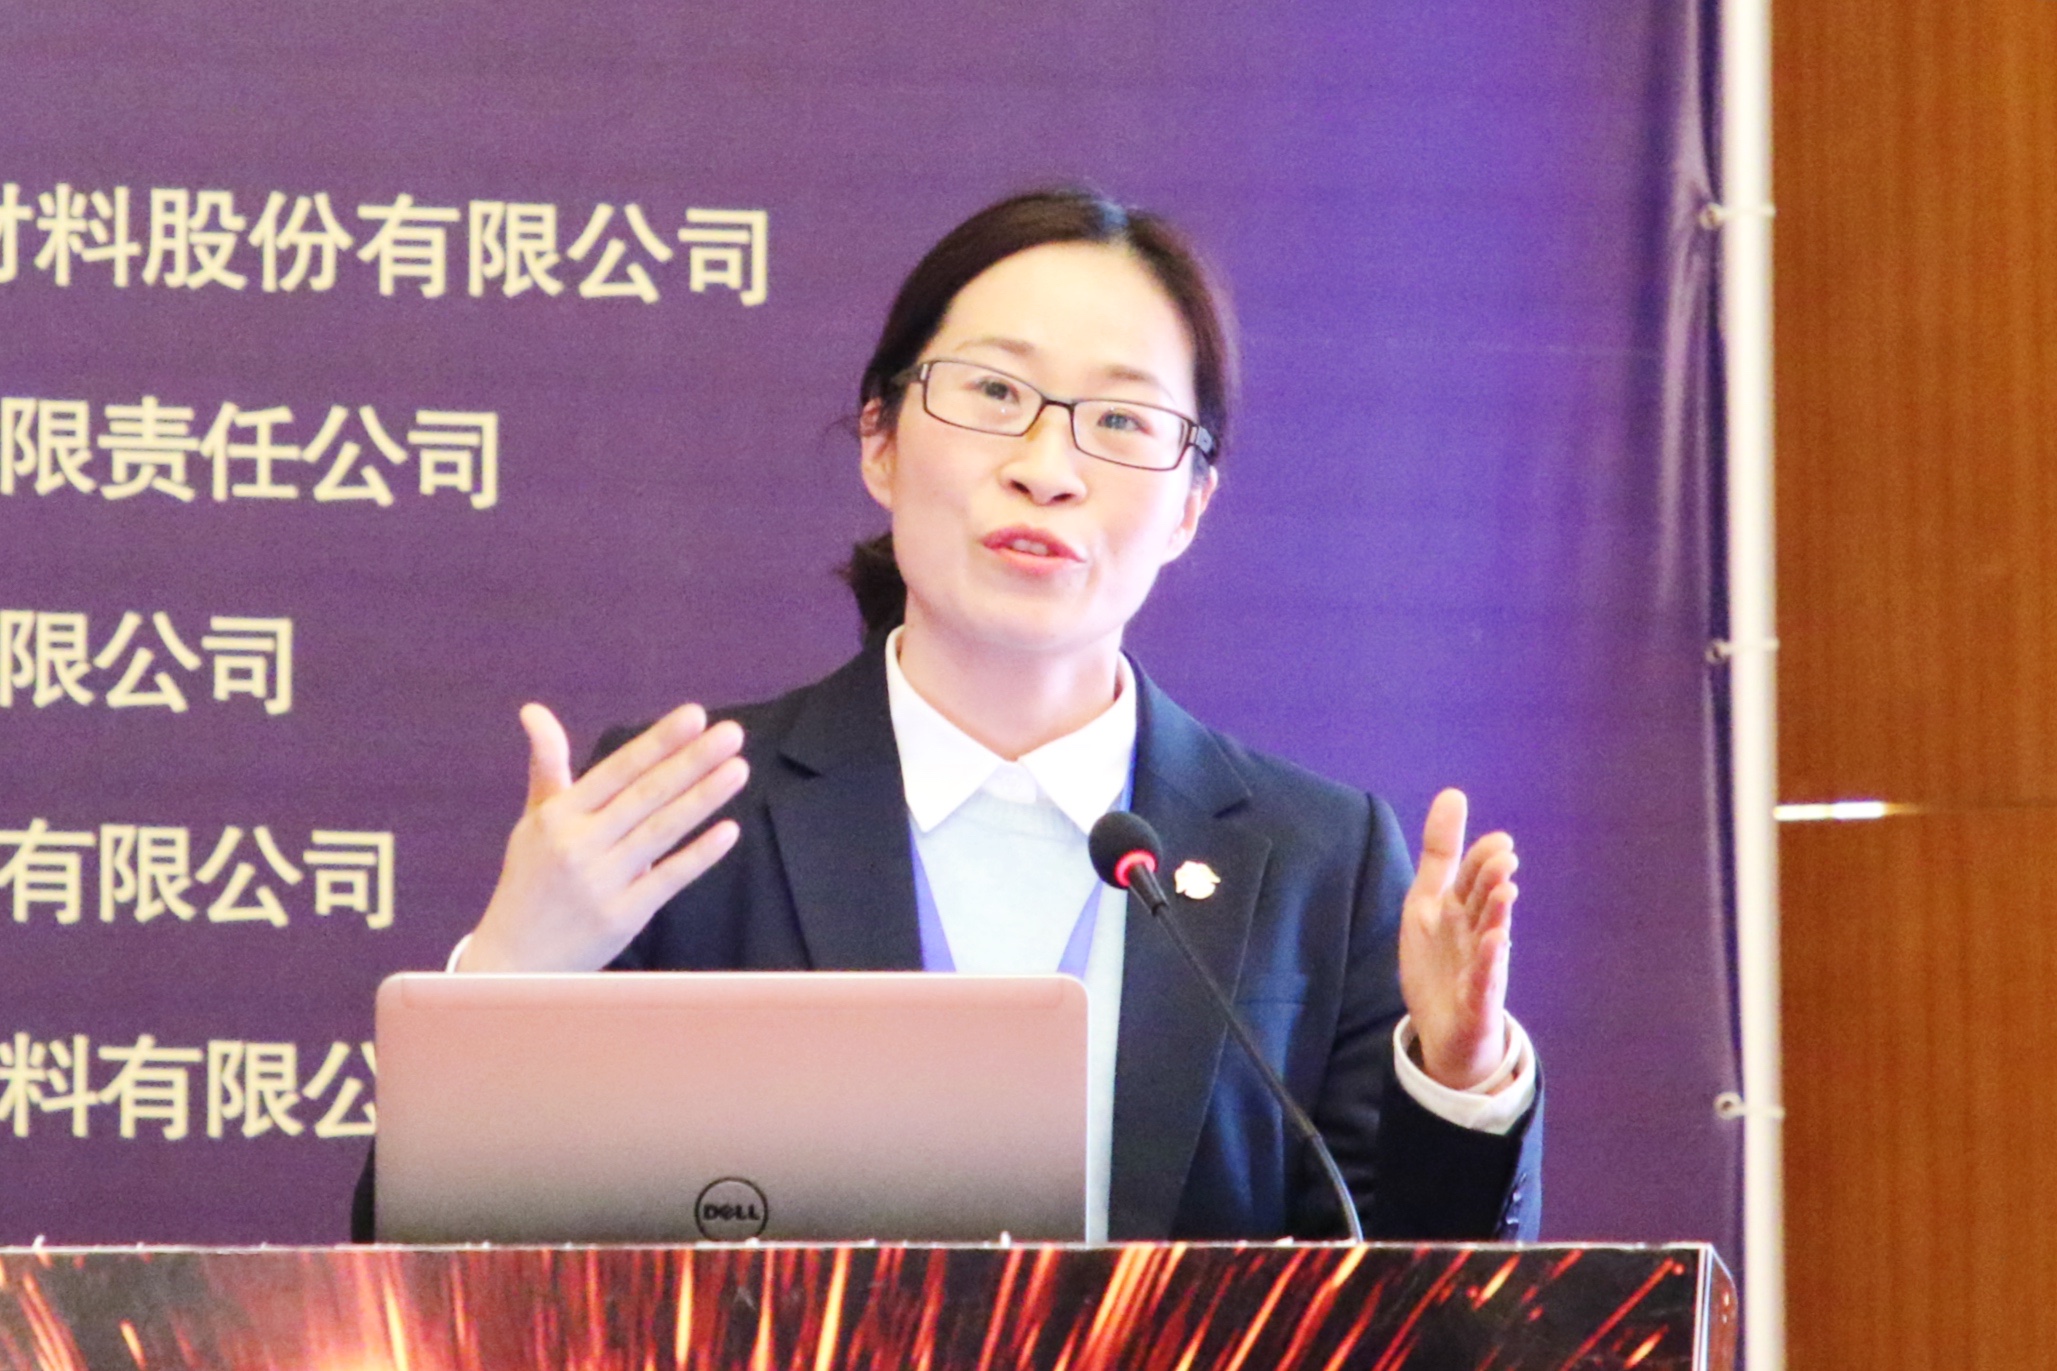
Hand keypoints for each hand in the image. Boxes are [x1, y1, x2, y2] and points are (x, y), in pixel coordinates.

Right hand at [459, 702, 750, 971]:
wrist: (513, 960)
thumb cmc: (530, 881)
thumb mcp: (533, 821)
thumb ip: (548, 766)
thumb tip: (534, 710)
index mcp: (558, 816)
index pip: (617, 770)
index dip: (657, 742)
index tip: (695, 715)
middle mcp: (578, 845)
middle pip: (645, 795)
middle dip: (691, 761)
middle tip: (732, 734)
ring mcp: (600, 883)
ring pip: (660, 832)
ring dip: (702, 798)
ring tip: (739, 769)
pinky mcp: (621, 918)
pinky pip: (668, 879)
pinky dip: (698, 855)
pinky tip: (729, 830)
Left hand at [1398, 788, 1517, 1090]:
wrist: (1444, 1031)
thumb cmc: (1441, 960)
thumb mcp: (1428, 901)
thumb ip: (1441, 852)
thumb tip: (1453, 793)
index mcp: (1461, 910)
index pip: (1473, 879)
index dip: (1483, 860)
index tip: (1501, 840)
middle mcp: (1475, 933)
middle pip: (1483, 903)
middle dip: (1492, 880)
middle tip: (1505, 857)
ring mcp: (1479, 966)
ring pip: (1490, 936)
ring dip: (1497, 914)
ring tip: (1506, 891)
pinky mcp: (1477, 999)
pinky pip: (1484, 978)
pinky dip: (1488, 962)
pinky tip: (1494, 943)